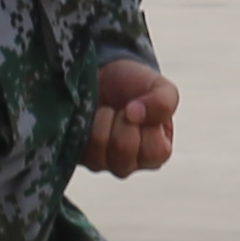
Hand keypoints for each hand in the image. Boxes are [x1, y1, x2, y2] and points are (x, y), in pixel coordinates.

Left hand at [83, 58, 179, 176]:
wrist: (103, 76)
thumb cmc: (135, 86)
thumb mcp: (160, 87)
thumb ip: (163, 102)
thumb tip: (136, 114)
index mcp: (155, 154)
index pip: (155, 151)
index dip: (146, 125)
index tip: (142, 110)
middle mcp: (128, 164)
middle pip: (123, 148)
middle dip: (121, 119)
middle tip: (122, 108)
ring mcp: (100, 162)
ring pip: (98, 146)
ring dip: (101, 118)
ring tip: (106, 110)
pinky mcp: (75, 155)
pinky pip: (76, 142)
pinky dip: (83, 120)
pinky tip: (90, 114)